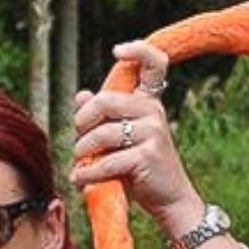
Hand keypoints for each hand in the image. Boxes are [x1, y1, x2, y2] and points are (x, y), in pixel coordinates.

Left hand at [69, 40, 204, 237]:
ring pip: (102, 135)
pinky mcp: (147, 156)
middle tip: (78, 143)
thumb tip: (81, 96)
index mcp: (149, 103)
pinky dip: (88, 173)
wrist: (170, 199)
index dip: (137, 49)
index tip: (117, 51)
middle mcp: (153, 112)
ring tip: (78, 165)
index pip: (153, 62)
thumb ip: (103, 119)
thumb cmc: (142, 169)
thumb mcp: (123, 140)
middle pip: (105, 102)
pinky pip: (107, 161)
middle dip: (82, 123)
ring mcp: (152, 133)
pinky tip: (80, 180)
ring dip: (82, 153)